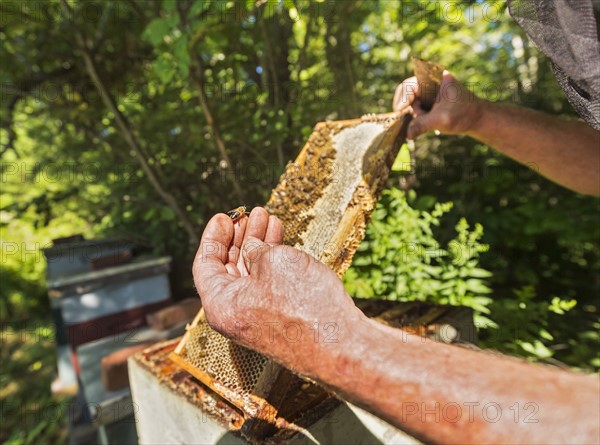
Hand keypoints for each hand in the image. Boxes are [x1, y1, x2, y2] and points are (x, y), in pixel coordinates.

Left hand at [192, 207, 363, 374]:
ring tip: (269, 219)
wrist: (338, 344)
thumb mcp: (273, 261)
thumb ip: (255, 250)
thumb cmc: (303, 304)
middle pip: (228, 268)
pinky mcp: (278, 320)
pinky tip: (280, 240)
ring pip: (250, 274)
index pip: (205, 264)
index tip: (224, 217)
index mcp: (221, 304)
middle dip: (240, 237)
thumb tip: (251, 247)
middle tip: (249, 215)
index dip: (214, 236)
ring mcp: (256, 319)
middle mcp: (234, 314)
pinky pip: (266, 285)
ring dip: (258, 244)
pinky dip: (271, 261)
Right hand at [393, 71, 482, 138]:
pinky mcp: (429, 103)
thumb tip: (407, 134)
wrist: (478, 120)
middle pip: (406, 93)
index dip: (403, 98)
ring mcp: (429, 93)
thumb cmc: (465, 114)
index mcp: (435, 79)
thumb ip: (423, 125)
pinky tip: (421, 125)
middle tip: (405, 118)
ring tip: (425, 122)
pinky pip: (415, 108)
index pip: (410, 85)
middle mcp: (430, 84)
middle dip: (406, 107)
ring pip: (410, 103)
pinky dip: (416, 117)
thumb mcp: (442, 119)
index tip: (400, 110)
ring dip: (413, 114)